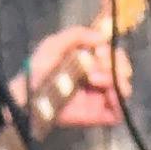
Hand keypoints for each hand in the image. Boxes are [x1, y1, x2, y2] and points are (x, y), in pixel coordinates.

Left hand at [20, 11, 129, 131]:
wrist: (27, 94)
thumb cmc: (38, 69)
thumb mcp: (54, 43)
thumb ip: (77, 34)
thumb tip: (102, 38)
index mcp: (90, 61)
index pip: (114, 55)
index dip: (112, 51)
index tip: (99, 51)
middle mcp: (97, 78)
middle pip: (123, 70)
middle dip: (116, 64)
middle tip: (99, 64)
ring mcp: (98, 97)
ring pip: (123, 88)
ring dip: (114, 79)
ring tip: (95, 80)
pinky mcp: (96, 115)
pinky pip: (118, 113)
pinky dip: (118, 102)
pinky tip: (109, 94)